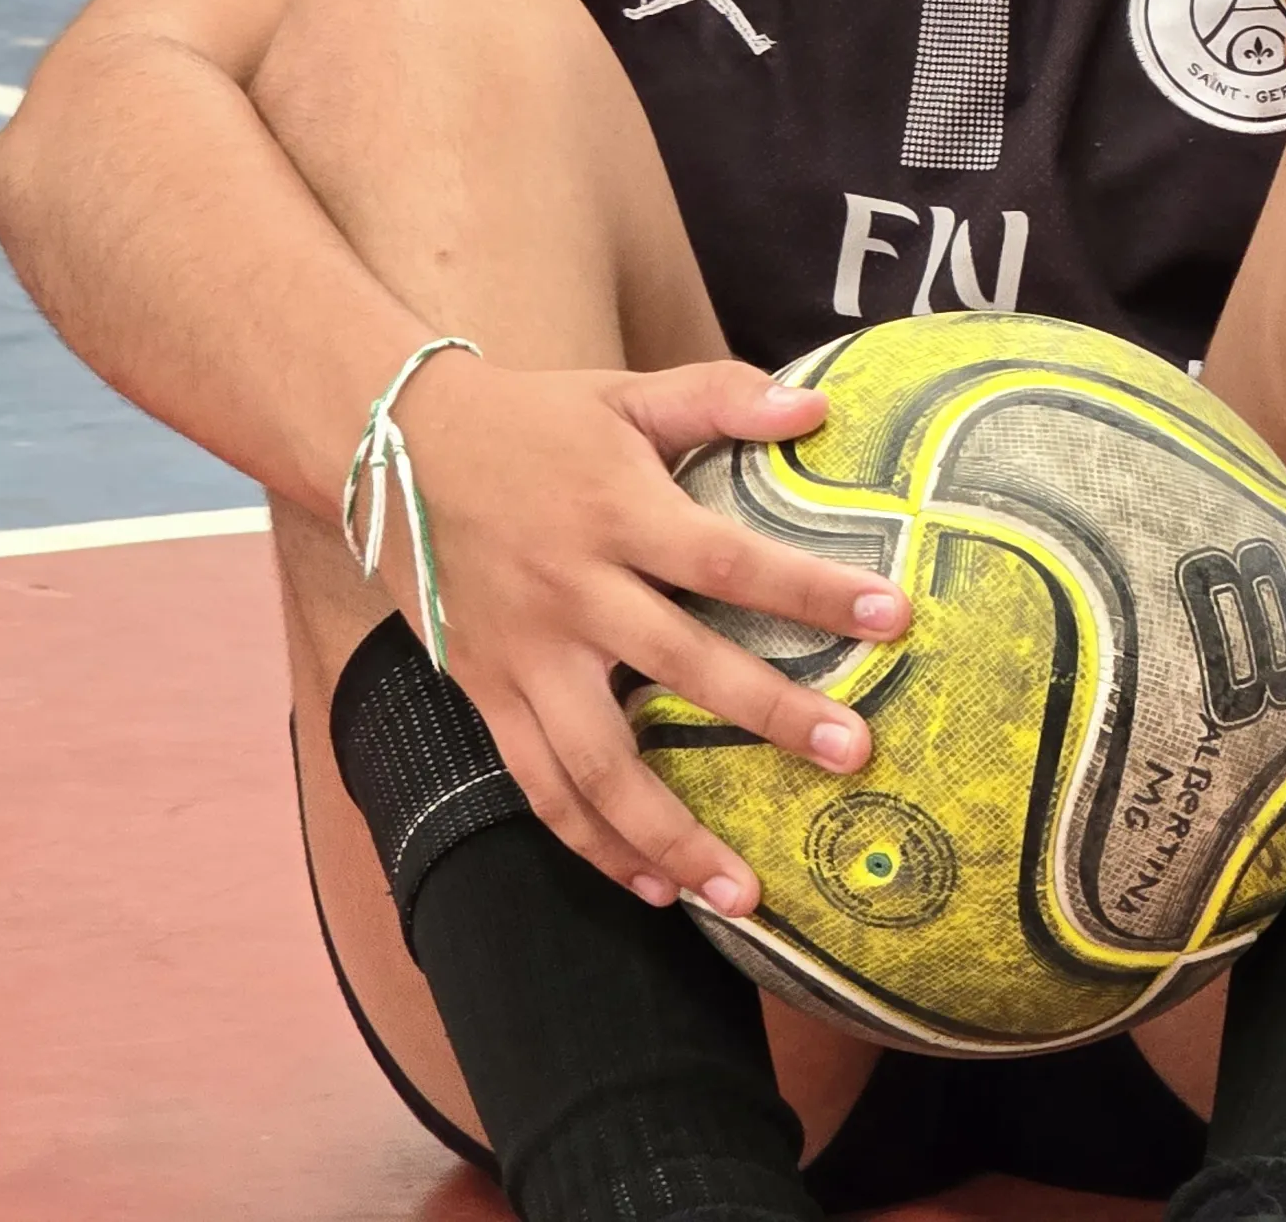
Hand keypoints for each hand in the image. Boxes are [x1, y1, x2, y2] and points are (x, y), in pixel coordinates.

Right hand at [384, 350, 910, 912]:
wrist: (391, 446)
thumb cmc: (532, 420)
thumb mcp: (623, 392)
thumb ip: (719, 394)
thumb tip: (814, 406)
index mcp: (617, 513)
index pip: (728, 560)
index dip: (809, 589)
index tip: (893, 618)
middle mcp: (574, 592)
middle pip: (681, 668)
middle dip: (772, 716)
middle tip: (855, 758)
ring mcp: (526, 655)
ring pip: (596, 764)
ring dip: (670, 834)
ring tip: (743, 893)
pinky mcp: (486, 694)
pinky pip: (540, 785)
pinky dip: (593, 844)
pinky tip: (651, 885)